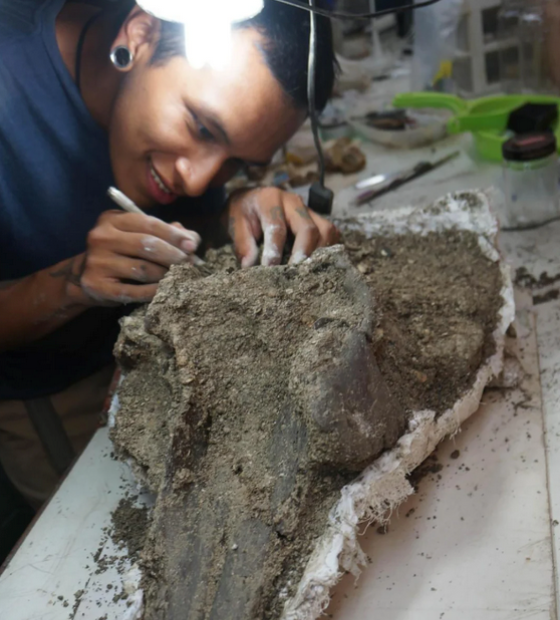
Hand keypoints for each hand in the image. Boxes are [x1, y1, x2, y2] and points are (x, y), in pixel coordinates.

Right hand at [68, 210, 200, 305]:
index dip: (174, 235)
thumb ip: (167, 234)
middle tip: (190, 264)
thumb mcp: (139, 236)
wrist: (86, 278)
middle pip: (147, 245)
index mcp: (113, 219)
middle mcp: (101, 237)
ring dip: (166, 275)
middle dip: (173, 255)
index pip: (149, 223)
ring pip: (143, 269)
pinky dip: (154, 292)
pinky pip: (134, 291)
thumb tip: (193, 240)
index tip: (192, 246)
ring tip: (180, 278)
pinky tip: (166, 291)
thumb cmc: (122, 254)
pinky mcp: (97, 285)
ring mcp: (97, 261)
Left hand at [226, 187, 338, 267]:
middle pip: (308, 228)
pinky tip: (316, 264)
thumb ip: (242, 243)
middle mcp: (294, 202)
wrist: (252, 200)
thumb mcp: (234, 223)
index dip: (274, 251)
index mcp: (270, 199)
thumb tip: (250, 266)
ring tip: (307, 272)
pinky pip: (332, 234)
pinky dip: (327, 250)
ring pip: (326, 231)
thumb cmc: (244, 213)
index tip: (270, 270)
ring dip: (319, 253)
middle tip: (294, 274)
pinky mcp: (318, 219)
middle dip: (303, 254)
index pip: (277, 227)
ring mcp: (309, 209)